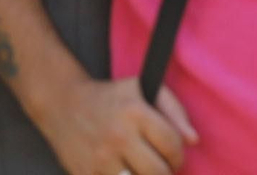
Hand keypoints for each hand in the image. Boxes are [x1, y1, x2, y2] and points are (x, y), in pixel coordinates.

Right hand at [40, 77, 196, 174]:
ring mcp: (98, 159)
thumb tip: (193, 140)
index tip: (175, 157)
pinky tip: (127, 173)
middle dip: (167, 173)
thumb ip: (175, 112)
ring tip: (145, 171)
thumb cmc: (112, 96)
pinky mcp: (83, 174)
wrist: (63, 104)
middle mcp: (117, 137)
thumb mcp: (146, 90)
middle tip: (164, 169)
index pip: (172, 144)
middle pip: (157, 171)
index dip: (179, 155)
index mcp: (136, 114)